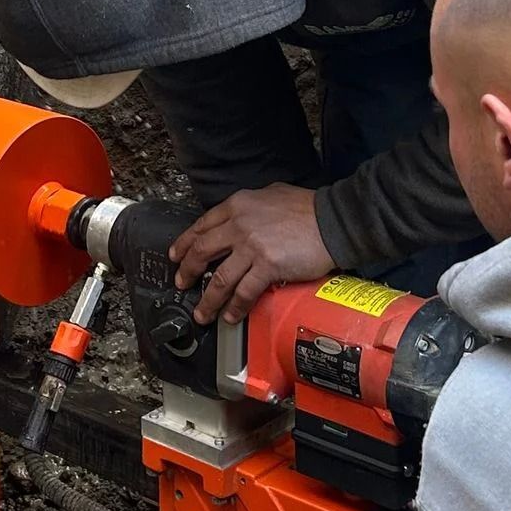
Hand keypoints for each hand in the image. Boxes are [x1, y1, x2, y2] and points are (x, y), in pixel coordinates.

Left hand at [171, 184, 332, 325]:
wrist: (333, 220)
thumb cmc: (308, 208)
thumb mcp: (272, 194)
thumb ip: (252, 206)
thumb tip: (242, 217)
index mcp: (237, 205)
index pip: (201, 225)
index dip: (185, 243)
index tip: (177, 255)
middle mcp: (239, 225)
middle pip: (202, 252)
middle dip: (188, 271)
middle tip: (182, 284)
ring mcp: (251, 247)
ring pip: (219, 278)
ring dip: (208, 300)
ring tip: (202, 313)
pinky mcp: (267, 266)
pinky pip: (244, 292)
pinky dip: (235, 308)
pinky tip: (231, 317)